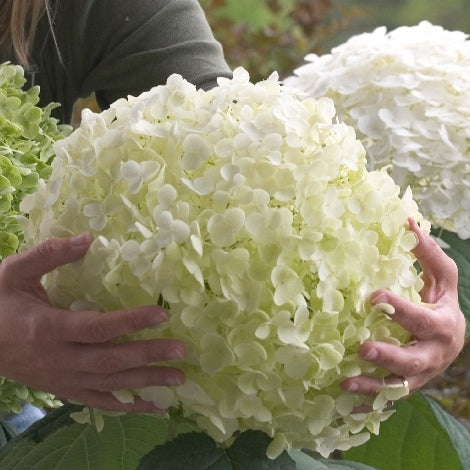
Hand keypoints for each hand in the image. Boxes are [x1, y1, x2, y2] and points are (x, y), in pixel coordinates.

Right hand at [0, 233, 185, 412]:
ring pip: (110, 384)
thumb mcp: (14, 273)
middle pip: (110, 360)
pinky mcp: (64, 390)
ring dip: (146, 383)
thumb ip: (49, 254)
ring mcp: (62, 379)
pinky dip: (128, 407)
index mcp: (47, 328)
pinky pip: (99, 402)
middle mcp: (58, 359)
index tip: (162, 314)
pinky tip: (154, 407)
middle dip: (148, 355)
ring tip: (179, 378)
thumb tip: (88, 237)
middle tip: (182, 350)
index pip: (96, 327)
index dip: (130, 321)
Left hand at [341, 218, 465, 395]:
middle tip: (362, 349)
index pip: (422, 319)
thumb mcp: (442, 280)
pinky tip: (344, 408)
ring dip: (372, 388)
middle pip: (413, 362)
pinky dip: (368, 406)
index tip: (374, 296)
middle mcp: (432, 356)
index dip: (400, 309)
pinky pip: (387, 401)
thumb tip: (406, 219)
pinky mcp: (406, 388)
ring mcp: (419, 377)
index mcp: (441, 326)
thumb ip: (427, 253)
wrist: (451, 342)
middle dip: (388, 357)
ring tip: (344, 385)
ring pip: (397, 388)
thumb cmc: (440, 305)